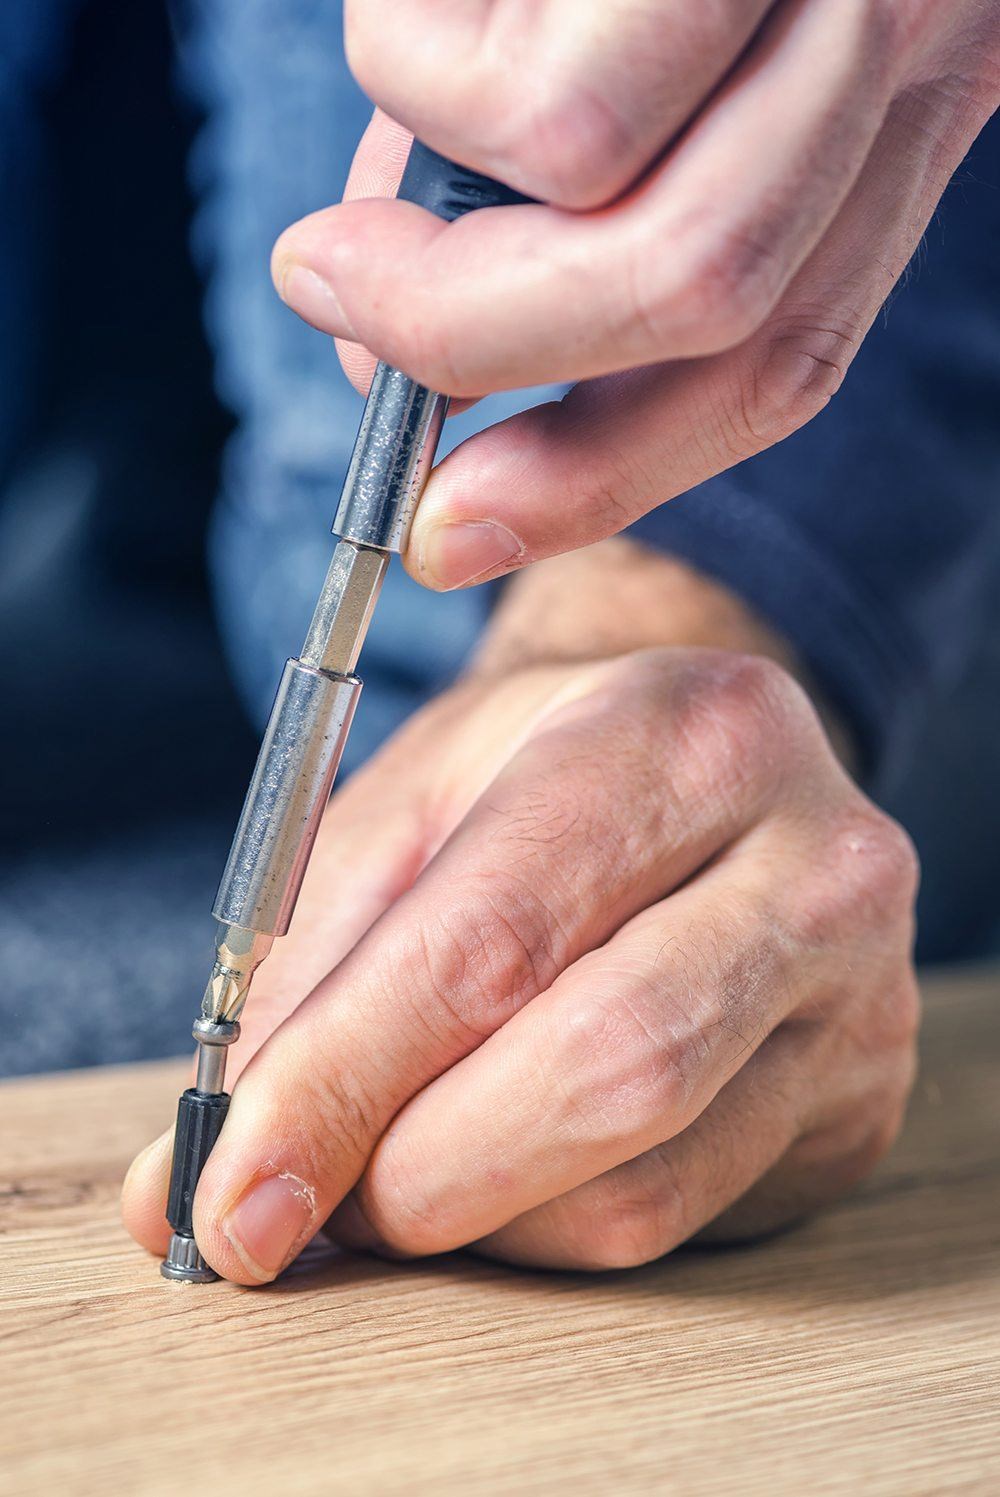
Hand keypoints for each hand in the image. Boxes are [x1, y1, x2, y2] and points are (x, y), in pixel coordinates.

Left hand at [122, 549, 917, 1281]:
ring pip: (638, 1178)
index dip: (349, 1079)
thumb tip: (208, 1171)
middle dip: (417, 1172)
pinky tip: (505, 1165)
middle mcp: (814, 858)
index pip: (499, 935)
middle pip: (603, 1067)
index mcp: (682, 733)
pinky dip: (547, 1225)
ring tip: (398, 1165)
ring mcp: (858, 990)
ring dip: (473, 1213)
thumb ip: (305, 974)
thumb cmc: (541, 780)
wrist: (708, 772)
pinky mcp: (860, 1100)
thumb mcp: (411, 810)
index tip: (233, 1193)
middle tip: (308, 1204)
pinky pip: (682, 1217)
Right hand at [270, 0, 999, 590]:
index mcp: (885, 123)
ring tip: (377, 127)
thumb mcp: (628, 67)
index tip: (451, 534)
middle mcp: (899, 49)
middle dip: (487, 357)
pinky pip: (552, 102)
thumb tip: (397, 371)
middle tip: (336, 304)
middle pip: (715, 311)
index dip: (604, 480)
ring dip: (440, 235)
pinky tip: (419, 2)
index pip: (777, 364)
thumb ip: (542, 236)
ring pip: (640, 232)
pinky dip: (424, 77)